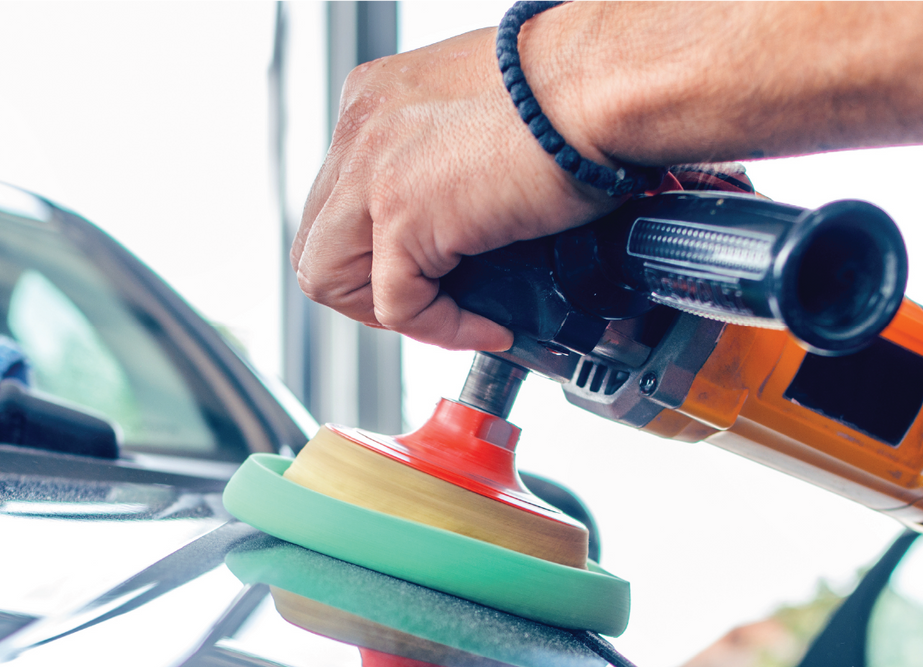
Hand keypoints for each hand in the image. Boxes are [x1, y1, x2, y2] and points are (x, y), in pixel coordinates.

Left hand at [291, 19, 619, 351]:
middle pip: (318, 241)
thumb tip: (455, 214)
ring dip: (385, 311)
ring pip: (329, 278)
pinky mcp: (404, 216)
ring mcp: (373, 172)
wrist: (604, 82)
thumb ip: (442, 157)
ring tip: (442, 317)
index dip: (374, 249)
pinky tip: (484, 326)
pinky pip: (397, 306)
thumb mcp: (477, 113)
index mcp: (373, 100)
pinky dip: (440, 329)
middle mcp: (361, 129)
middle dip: (364, 287)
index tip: (424, 269)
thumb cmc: (572, 90)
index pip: (336, 199)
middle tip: (425, 301)